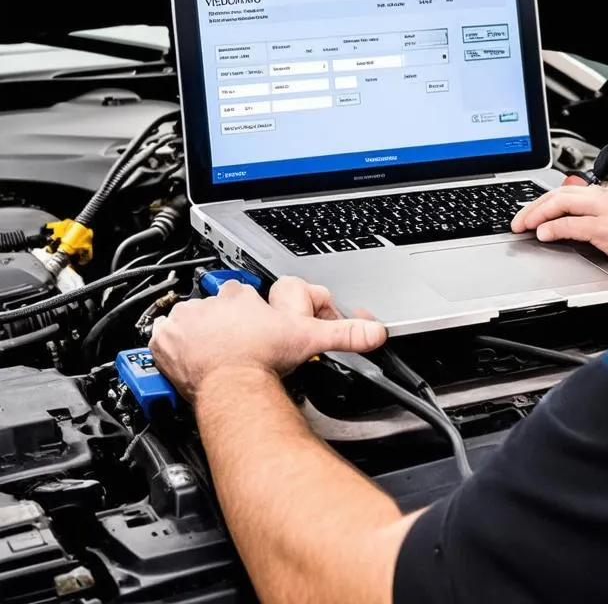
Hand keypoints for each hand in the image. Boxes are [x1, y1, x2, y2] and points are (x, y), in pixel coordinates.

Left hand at [149, 280, 386, 400]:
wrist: (232, 387)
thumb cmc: (262, 362)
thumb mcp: (308, 341)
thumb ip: (343, 333)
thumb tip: (376, 332)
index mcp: (240, 298)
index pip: (240, 292)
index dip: (246, 309)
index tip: (251, 325)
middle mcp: (210, 306)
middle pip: (213, 306)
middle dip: (220, 322)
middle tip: (231, 344)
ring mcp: (185, 323)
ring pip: (186, 319)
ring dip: (194, 333)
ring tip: (209, 352)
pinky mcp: (165, 343)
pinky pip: (161, 338)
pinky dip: (170, 346)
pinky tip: (183, 357)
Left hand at [512, 183, 607, 275]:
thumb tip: (587, 217)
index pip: (569, 191)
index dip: (545, 200)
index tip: (531, 210)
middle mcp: (606, 199)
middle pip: (559, 195)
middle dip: (533, 205)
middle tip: (517, 219)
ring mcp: (606, 214)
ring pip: (561, 205)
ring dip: (537, 215)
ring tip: (523, 225)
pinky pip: (573, 226)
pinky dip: (554, 228)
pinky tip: (544, 234)